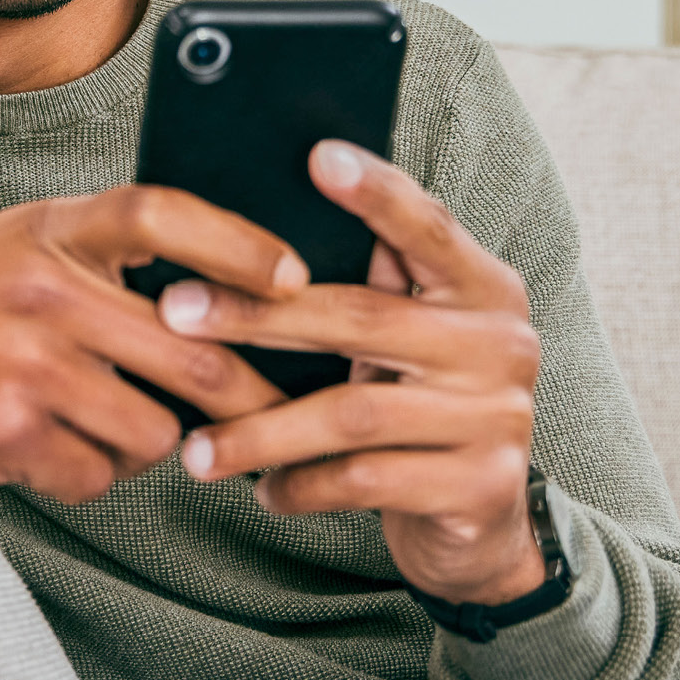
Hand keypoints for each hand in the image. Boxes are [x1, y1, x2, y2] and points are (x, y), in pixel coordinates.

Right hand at [0, 186, 300, 503]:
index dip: (239, 245)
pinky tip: (52, 447)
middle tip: (280, 413)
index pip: (162, 214)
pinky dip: (89, 472)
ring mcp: (25, 363)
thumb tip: (230, 285)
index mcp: (57, 228)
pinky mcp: (2, 431)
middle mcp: (44, 288)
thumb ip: (110, 251)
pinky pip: (94, 474)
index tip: (295, 279)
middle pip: (190, 347)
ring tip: (109, 423)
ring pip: (152, 429)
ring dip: (152, 443)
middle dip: (251, 394)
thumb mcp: (28, 240)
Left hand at [161, 142, 545, 604]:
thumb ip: (371, 289)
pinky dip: (302, 485)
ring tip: (196, 448)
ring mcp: (497, 417)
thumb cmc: (420, 407)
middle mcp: (502, 343)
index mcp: (484, 287)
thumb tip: (254, 233)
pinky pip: (366, 482)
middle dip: (258, 315)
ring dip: (262, 430)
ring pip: (354, 414)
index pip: (429, 227)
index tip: (317, 155)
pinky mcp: (481, 488)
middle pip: (365, 319)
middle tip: (176, 313)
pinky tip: (265, 489)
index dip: (376, 192)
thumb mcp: (408, 342)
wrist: (483, 524)